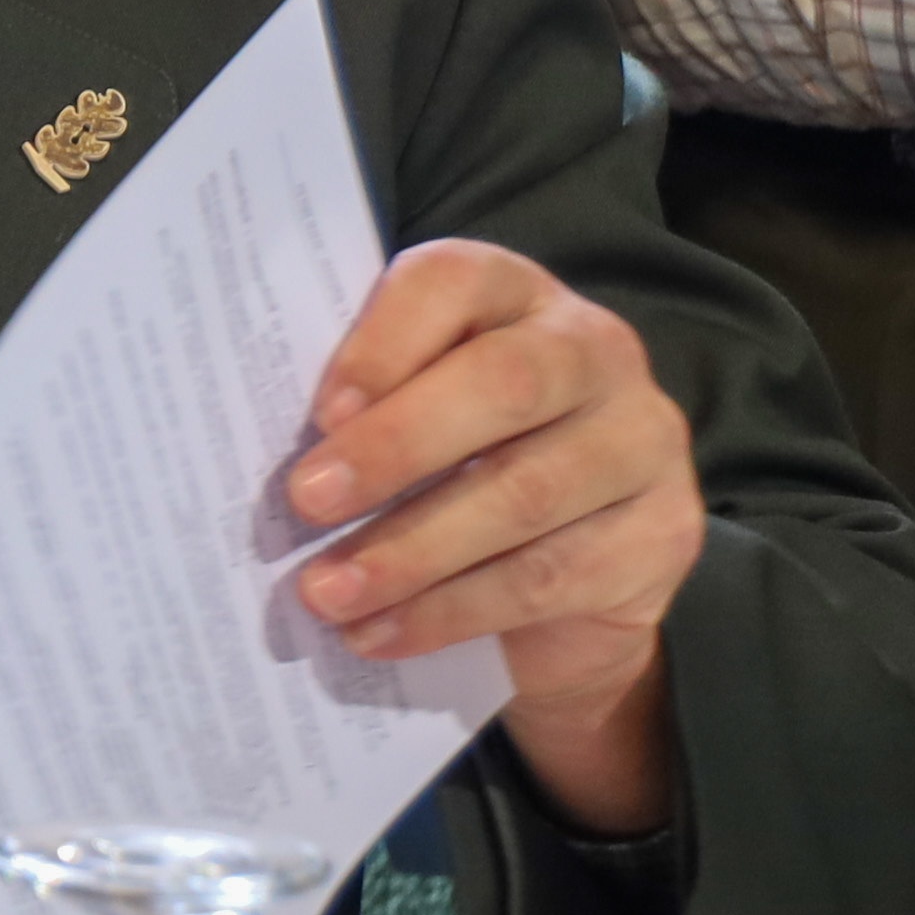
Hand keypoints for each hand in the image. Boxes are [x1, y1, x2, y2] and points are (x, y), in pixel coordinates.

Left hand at [284, 237, 703, 836]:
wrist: (569, 583)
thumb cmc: (451, 472)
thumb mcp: (403, 422)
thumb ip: (354, 414)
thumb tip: (252, 453)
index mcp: (514, 296)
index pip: (456, 282)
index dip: (385, 341)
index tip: (318, 410)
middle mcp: (594, 352)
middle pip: (506, 382)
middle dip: (395, 446)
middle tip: (304, 502)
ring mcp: (641, 442)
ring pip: (525, 493)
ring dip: (410, 550)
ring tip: (324, 592)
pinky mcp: (662, 536)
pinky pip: (549, 576)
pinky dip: (451, 611)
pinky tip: (380, 633)